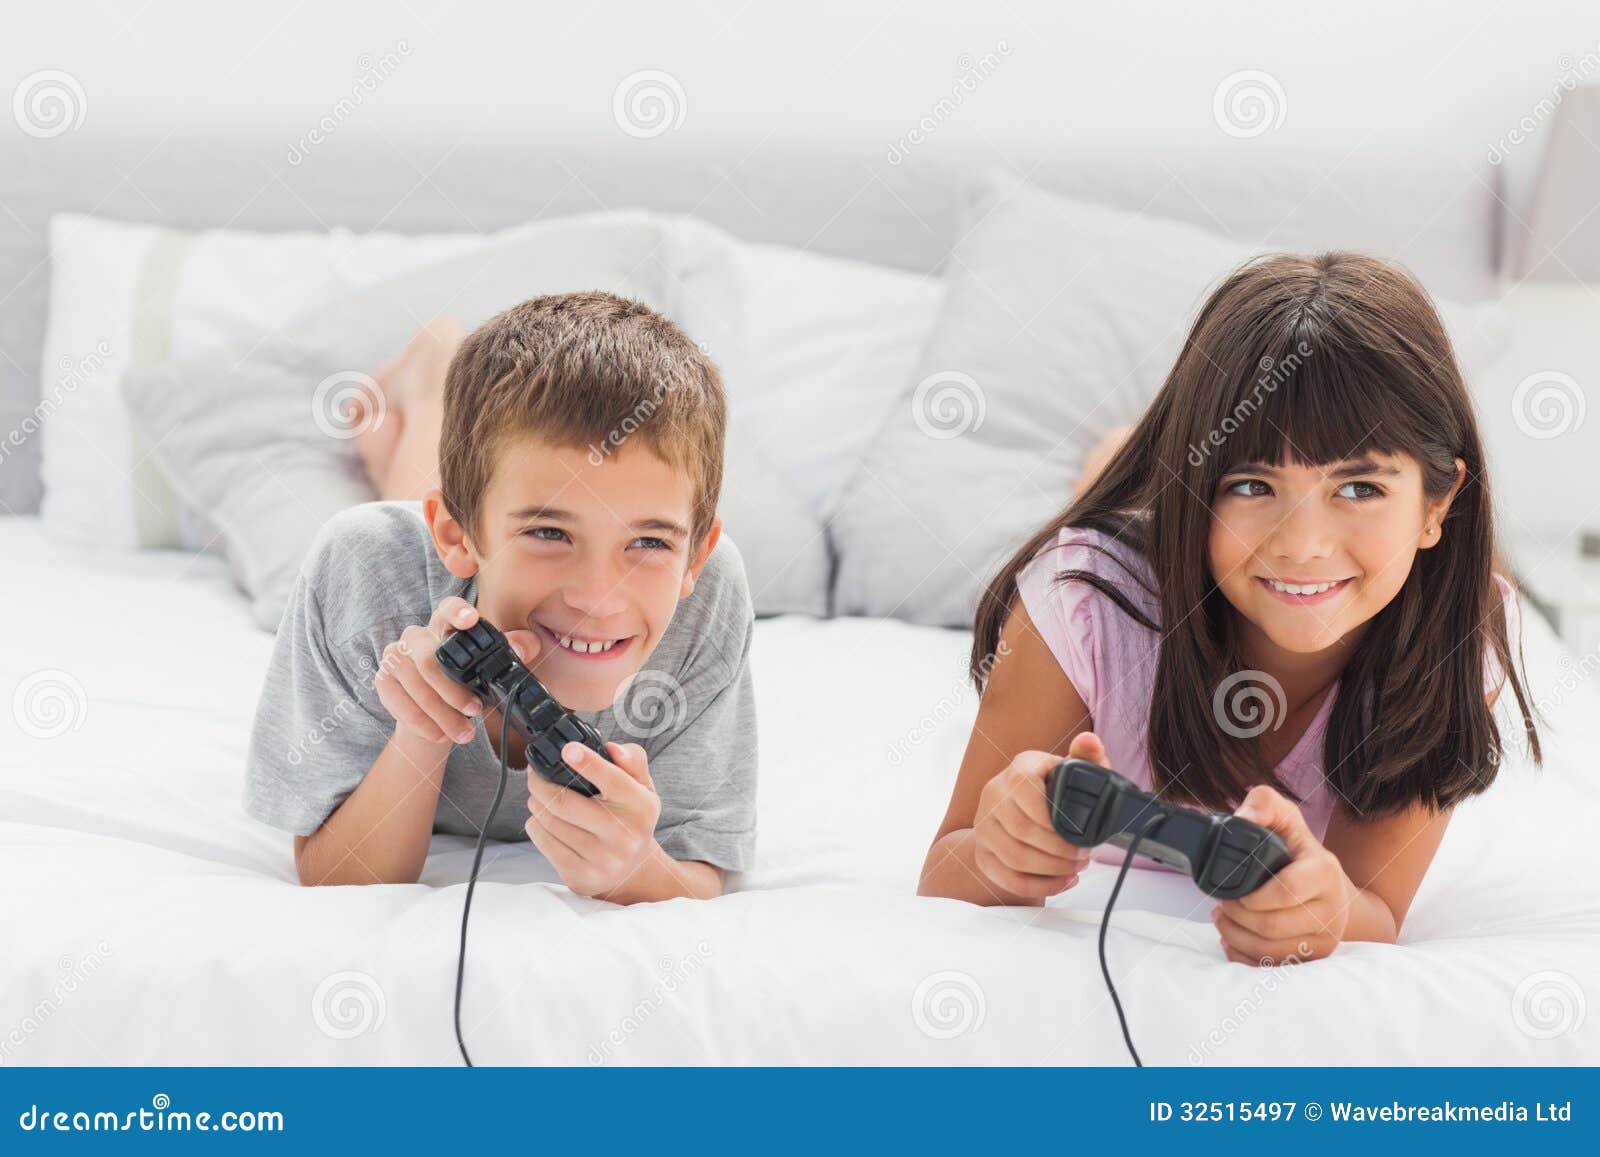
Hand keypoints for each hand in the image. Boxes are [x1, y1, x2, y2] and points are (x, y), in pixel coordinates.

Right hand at [373, 596, 539, 745]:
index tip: (471, 620)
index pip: (448, 608)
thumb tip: (522, 649)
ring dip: (442, 715)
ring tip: (464, 733)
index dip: (457, 612)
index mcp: (445, 624)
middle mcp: (416, 636)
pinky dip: (422, 723)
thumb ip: (514, 652)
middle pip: (430, 660)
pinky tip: (439, 735)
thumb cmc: (467, 682)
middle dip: (454, 691)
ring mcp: (395, 656)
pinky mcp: (383, 679)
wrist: (434, 714)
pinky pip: (399, 702)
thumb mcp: (494, 668)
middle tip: (476, 711)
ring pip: (416, 686)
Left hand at [524, 741, 662, 898]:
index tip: (568, 750)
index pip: (613, 780)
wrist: (633, 869)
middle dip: (540, 784)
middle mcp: (624, 835)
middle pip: (565, 803)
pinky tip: (543, 821)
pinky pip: (544, 843)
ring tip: (538, 798)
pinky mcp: (581, 876)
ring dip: (536, 804)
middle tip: (534, 775)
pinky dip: (536, 826)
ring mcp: (603, 860)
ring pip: (549, 822)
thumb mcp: (642, 787)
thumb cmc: (631, 819)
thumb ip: (632, 760)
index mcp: (641, 807)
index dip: (587, 763)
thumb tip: (611, 748)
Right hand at [972, 732, 1103, 899]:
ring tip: (1076, 867)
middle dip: (1060, 850)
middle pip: (1021, 829)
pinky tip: (1064, 882)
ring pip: (1015, 857)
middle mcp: (993, 793)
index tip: (1082, 831)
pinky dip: (1041, 886)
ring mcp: (984, 825)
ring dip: (1053, 869)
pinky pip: (1008, 878)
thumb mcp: (1074, 771)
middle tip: (1085, 856)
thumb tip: (1090, 741)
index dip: (1055, 816)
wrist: (1023, 814)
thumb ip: (1086, 757)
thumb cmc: (1056, 791)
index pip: (1024, 787)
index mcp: (1018, 768)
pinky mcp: (983, 853)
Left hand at [1212, 784, 1356, 965]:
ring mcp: (1326, 938)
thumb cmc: (1300, 852)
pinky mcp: (1315, 958)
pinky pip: (1273, 967)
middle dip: (1235, 916)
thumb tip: (1242, 817)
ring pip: (1269, 950)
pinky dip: (1244, 955)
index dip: (1250, 895)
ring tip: (1223, 918)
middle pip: (1271, 925)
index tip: (1229, 889)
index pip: (1284, 891)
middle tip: (1220, 904)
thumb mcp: (1286, 819)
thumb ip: (1263, 804)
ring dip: (1235, 935)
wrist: (1335, 890)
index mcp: (1324, 872)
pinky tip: (1233, 939)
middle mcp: (1332, 909)